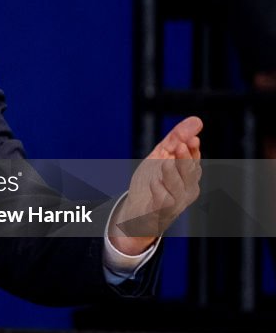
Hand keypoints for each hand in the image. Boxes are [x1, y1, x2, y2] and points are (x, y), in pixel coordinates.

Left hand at [109, 116, 202, 254]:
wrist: (136, 210)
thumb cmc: (152, 181)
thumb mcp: (161, 156)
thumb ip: (176, 138)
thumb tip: (197, 120)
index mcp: (188, 174)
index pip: (194, 159)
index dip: (193, 150)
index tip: (191, 138)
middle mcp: (187, 189)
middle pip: (190, 173)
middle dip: (185, 159)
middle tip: (179, 146)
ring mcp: (176, 202)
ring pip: (179, 188)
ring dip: (172, 174)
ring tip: (165, 163)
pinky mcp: (161, 213)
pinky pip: (164, 202)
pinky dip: (160, 191)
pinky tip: (154, 182)